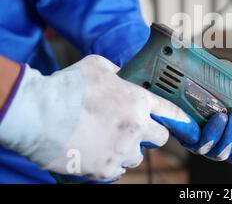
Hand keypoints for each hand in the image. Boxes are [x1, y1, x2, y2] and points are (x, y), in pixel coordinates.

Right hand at [0, 55, 198, 181]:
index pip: (172, 113)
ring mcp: (121, 150)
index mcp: (138, 100)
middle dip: (151, 134)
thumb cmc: (67, 87)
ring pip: (137, 156)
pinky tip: (96, 151)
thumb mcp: (98, 66)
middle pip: (160, 138)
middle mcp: (136, 127)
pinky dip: (110, 163)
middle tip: (134, 129)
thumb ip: (119, 73)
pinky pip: (117, 171)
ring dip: (128, 149)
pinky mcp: (104, 169)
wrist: (38, 114)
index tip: (188, 126)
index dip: (182, 120)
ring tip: (108, 139)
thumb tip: (124, 76)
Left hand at [168, 60, 231, 164]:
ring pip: (221, 153)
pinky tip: (220, 118)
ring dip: (230, 135)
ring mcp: (206, 145)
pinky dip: (212, 133)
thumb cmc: (218, 85)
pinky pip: (201, 145)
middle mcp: (222, 146)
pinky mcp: (189, 140)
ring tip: (230, 114)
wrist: (188, 83)